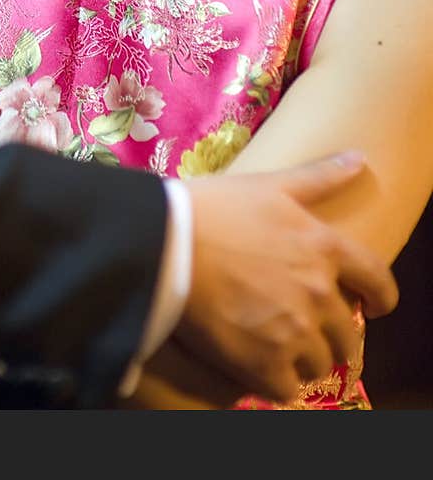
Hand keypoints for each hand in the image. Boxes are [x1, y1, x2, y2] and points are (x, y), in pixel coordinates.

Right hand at [172, 155, 397, 403]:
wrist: (166, 245)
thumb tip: (359, 159)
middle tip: (307, 328)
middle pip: (348, 334)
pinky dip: (275, 381)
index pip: (378, 281)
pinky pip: (287, 389)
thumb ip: (319, 177)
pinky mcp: (265, 364)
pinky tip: (256, 365)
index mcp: (324, 248)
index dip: (382, 298)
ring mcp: (294, 332)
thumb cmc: (215, 208)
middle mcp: (318, 294)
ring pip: (318, 363)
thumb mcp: (270, 186)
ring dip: (303, 358)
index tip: (376, 306)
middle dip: (331, 334)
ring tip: (277, 346)